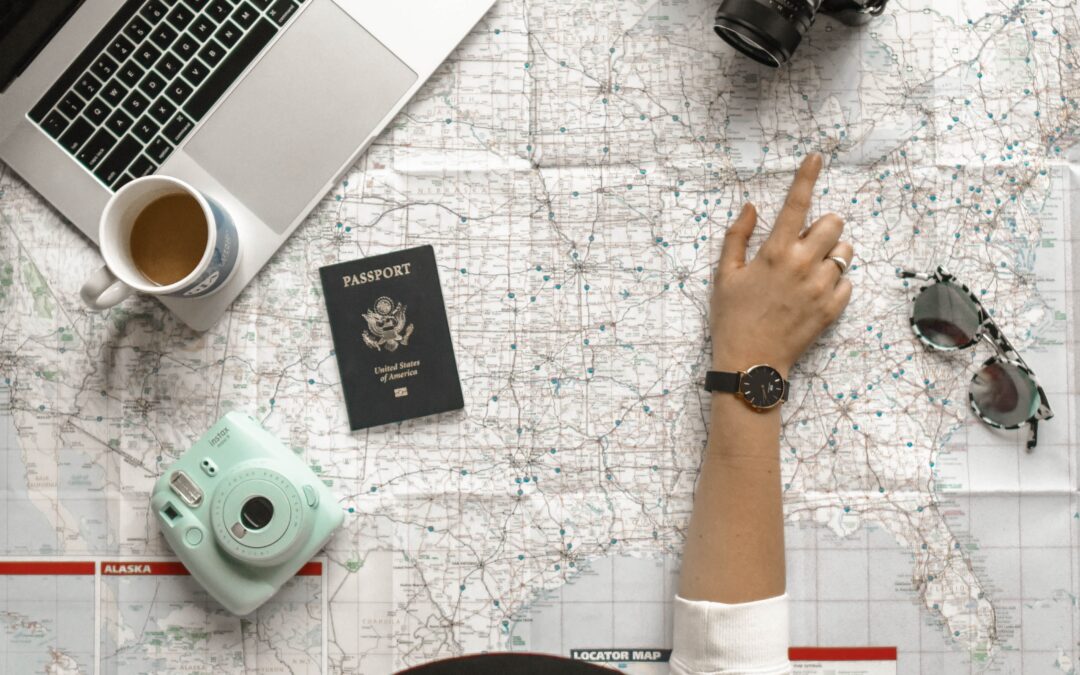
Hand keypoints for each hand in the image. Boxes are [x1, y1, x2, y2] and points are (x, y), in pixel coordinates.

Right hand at [710, 153, 852, 377]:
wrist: (750, 363)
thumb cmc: (732, 317)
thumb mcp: (725, 275)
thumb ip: (737, 236)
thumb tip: (752, 207)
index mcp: (774, 252)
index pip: (796, 203)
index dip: (807, 175)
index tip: (817, 156)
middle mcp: (802, 265)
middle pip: (834, 223)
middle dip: (823, 226)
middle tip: (806, 241)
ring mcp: (820, 288)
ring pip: (845, 253)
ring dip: (832, 253)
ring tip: (811, 269)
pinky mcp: (832, 309)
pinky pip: (847, 283)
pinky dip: (835, 282)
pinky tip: (814, 293)